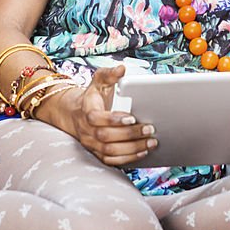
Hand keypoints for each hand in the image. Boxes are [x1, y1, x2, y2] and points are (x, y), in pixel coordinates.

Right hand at [38, 64, 157, 165]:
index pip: (96, 118)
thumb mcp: (99, 81)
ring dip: (132, 148)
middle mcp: (87, 130)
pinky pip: (112, 161)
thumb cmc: (94, 97)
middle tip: (149, 129)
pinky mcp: (98, 154)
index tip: (132, 117)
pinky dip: (128, 158)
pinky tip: (143, 151)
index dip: (113, 119)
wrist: (78, 114)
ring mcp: (92, 144)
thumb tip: (122, 68)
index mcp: (86, 111)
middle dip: (129, 134)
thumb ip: (109, 74)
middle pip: (105, 137)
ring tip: (151, 141)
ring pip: (110, 151)